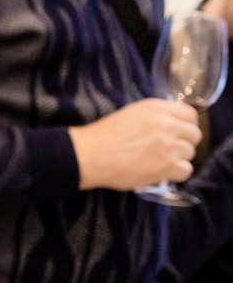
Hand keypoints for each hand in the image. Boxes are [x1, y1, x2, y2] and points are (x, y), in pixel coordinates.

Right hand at [70, 98, 199, 189]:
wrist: (89, 155)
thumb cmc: (103, 136)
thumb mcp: (130, 114)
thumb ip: (154, 116)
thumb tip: (172, 124)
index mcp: (155, 109)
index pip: (190, 114)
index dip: (186, 125)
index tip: (179, 132)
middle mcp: (166, 124)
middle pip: (194, 134)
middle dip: (183, 142)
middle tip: (168, 149)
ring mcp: (168, 145)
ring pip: (190, 153)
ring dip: (177, 158)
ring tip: (158, 161)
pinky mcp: (167, 166)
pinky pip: (186, 170)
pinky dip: (174, 173)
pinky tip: (159, 171)